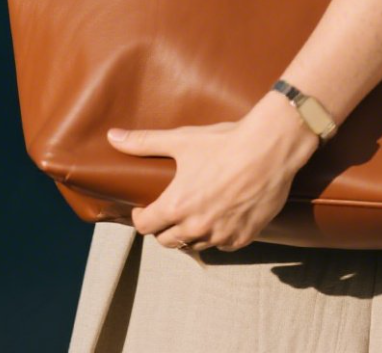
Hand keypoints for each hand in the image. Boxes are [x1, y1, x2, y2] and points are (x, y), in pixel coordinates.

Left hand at [107, 91, 318, 253]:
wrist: (269, 147)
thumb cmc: (224, 142)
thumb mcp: (182, 140)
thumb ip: (144, 142)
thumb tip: (112, 137)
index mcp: (176, 206)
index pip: (145, 226)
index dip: (142, 216)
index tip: (147, 207)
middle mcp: (196, 227)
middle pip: (167, 241)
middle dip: (164, 227)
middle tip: (171, 209)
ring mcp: (220, 235)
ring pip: (195, 244)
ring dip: (191, 233)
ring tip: (196, 212)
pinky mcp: (244, 237)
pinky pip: (223, 245)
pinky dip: (219, 235)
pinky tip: (222, 216)